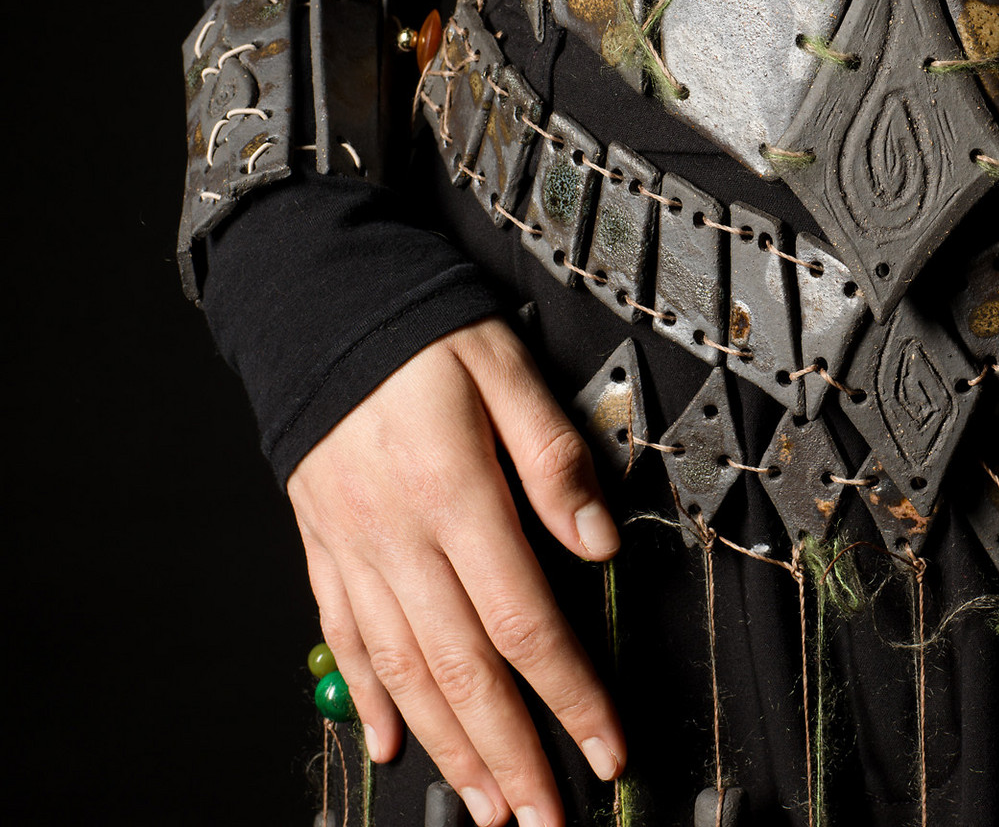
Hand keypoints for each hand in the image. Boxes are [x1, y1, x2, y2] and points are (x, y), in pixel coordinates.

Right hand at [288, 316, 625, 826]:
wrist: (316, 302)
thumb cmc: (420, 331)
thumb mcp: (506, 369)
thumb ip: (554, 458)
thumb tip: (596, 541)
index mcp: (456, 495)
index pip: (525, 622)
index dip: (569, 695)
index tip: (603, 747)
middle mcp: (400, 536)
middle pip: (463, 670)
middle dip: (511, 755)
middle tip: (543, 816)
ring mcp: (354, 549)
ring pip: (402, 671)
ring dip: (447, 747)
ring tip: (483, 805)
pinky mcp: (323, 547)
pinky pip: (342, 639)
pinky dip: (366, 700)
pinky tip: (388, 744)